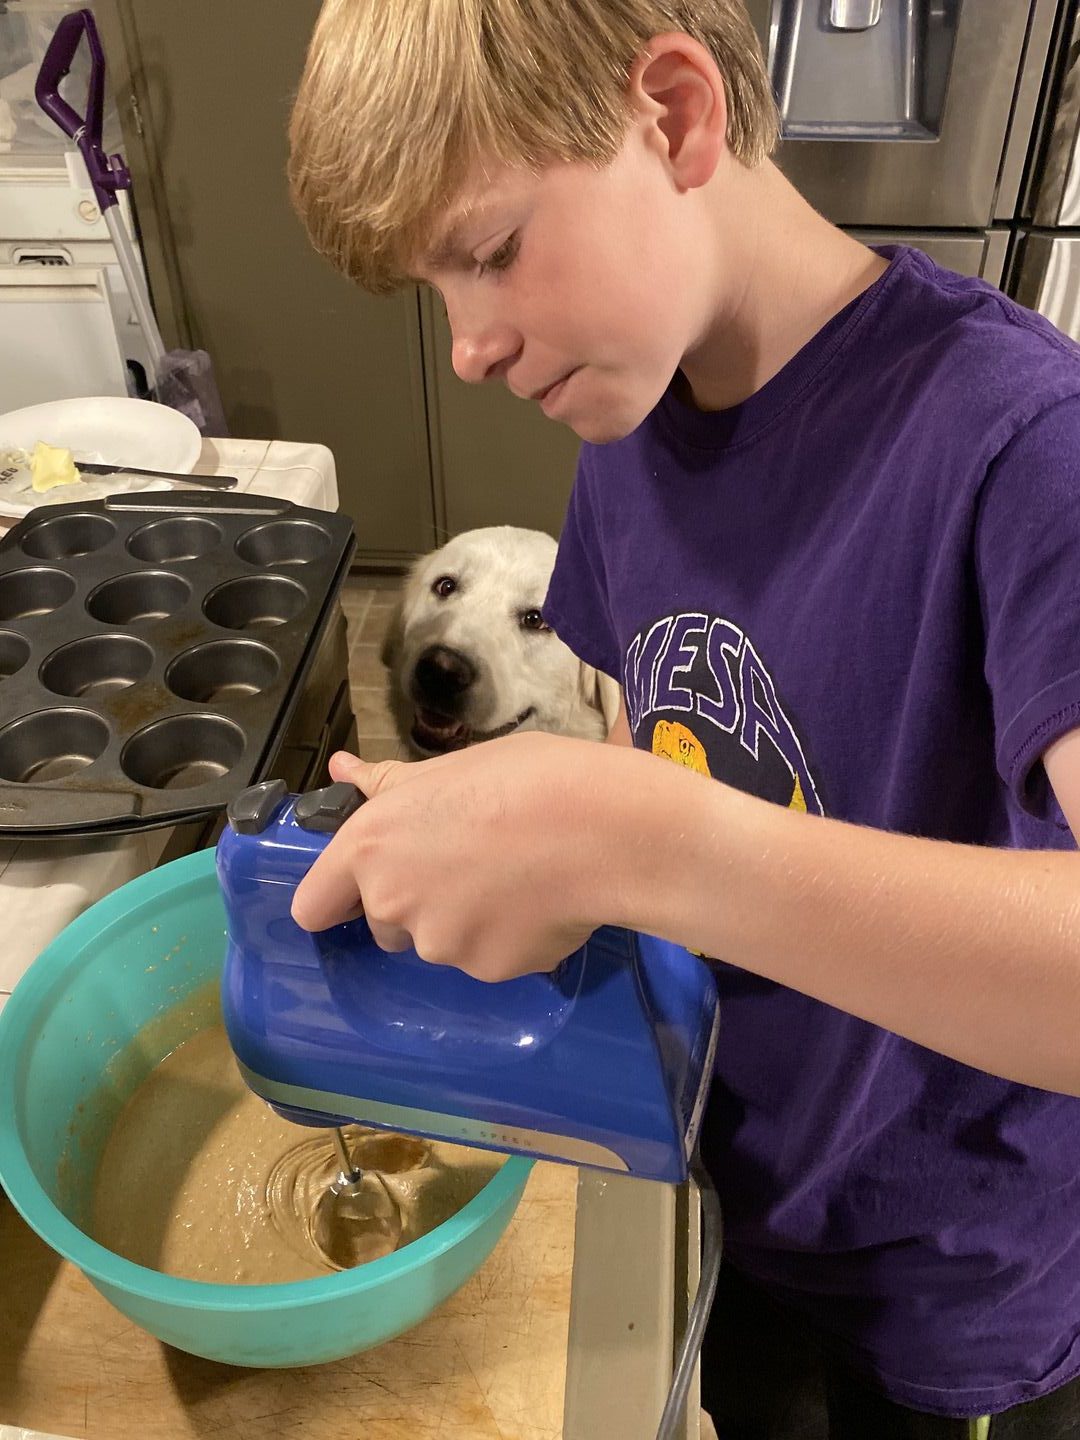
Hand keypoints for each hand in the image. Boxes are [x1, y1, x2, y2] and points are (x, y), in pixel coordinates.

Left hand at [290, 733, 627, 980]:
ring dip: (465, 921)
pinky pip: (489, 957)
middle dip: (416, 903)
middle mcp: (392, 902)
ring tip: (516, 876)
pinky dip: (509, 938)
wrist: (598, 828)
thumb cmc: (525, 779)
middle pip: (384, 924)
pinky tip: (542, 901)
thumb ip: (389, 783)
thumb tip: (341, 770)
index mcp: (371, 846)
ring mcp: (440, 944)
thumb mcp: (450, 768)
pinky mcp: (488, 970)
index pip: (313, 906)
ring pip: (440, 942)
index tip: (363, 886)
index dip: (337, 897)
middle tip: (468, 862)